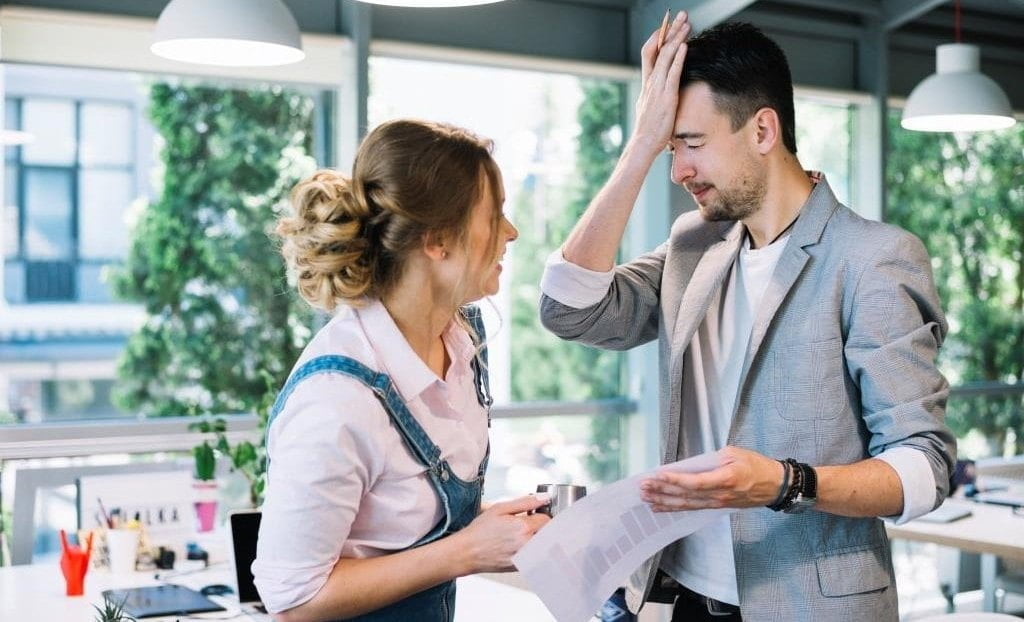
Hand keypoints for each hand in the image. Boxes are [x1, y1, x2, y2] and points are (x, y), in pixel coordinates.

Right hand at [454, 494, 550, 573]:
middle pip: (549, 534)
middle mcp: (527, 545)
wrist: (467, 552)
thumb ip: (525, 502)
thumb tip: (544, 498)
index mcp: (523, 527)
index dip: (541, 514)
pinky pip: (536, 557)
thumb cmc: (480, 530)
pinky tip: (517, 546)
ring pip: (544, 546)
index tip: (533, 514)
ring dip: (538, 539)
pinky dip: (532, 550)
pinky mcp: (522, 567)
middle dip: (542, 527)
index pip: (547, 519)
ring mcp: (525, 558)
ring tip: (521, 535)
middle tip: (529, 524)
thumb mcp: (500, 508)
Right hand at [632, 11, 691, 156]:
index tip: (667, 26)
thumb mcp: (651, 108)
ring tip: (687, 24)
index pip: (650, 53)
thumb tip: (661, 92)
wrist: (643, 144)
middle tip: (680, 15)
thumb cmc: (649, 131)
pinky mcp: (666, 96)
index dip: (658, 37)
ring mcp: (657, 88)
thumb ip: (656, 96)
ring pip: (666, 56)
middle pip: (658, 49)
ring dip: (677, 38)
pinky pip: (673, 72)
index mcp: (647, 84)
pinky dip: (679, 57)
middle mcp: (651, 82)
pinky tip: (685, 45)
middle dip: (669, 30)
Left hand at [639, 446, 784, 510]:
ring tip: (646, 498)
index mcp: (726, 479)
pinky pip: (692, 508)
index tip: (658, 475)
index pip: (695, 482)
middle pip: (686, 495)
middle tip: (643, 487)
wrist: (776, 485)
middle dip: (662, 491)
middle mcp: (720, 495)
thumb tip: (691, 464)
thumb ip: (712, 459)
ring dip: (664, 501)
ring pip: (686, 504)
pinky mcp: (716, 506)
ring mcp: (718, 503)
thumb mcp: (735, 453)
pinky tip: (660, 507)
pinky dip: (674, 507)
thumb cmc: (757, 465)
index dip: (675, 480)